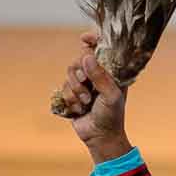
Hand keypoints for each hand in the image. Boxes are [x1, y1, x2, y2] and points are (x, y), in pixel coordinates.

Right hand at [59, 31, 132, 161]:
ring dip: (75, 91)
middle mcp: (97, 75)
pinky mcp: (72, 94)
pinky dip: (70, 99)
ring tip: (86, 103)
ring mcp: (84, 84)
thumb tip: (87, 56)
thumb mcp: (110, 95)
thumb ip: (99, 76)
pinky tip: (79, 109)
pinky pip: (63, 88)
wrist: (100, 137)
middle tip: (85, 84)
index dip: (93, 41)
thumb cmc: (112, 116)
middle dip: (79, 74)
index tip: (84, 38)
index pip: (102, 50)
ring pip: (69, 74)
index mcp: (111, 72)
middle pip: (79, 60)